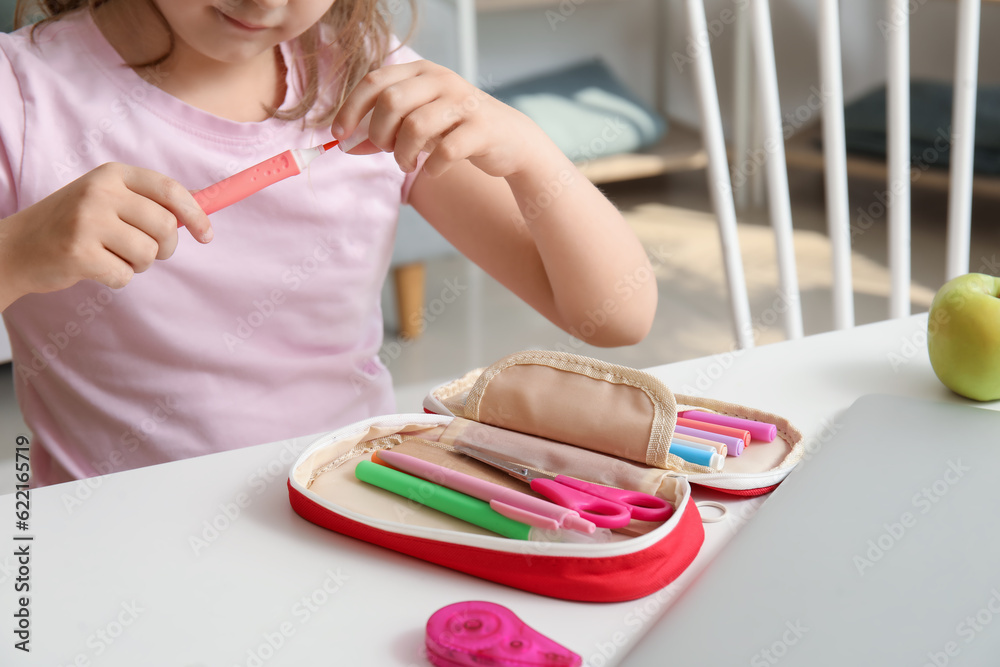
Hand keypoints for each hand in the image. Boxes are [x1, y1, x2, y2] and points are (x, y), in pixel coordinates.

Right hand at [0, 162, 212, 305]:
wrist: (17, 247)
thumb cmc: (74, 225)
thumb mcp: (108, 199)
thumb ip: (149, 201)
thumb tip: (202, 208)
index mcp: (112, 175)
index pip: (169, 190)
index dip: (196, 214)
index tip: (207, 235)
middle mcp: (100, 192)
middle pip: (165, 226)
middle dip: (165, 248)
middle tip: (148, 252)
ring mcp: (87, 221)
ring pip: (148, 254)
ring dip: (138, 265)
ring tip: (113, 256)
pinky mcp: (78, 253)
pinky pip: (125, 275)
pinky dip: (118, 278)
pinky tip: (96, 268)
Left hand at [332, 60, 545, 178]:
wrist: (510, 139)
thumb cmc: (456, 129)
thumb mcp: (418, 123)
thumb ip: (384, 130)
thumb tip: (346, 145)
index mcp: (421, 72)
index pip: (374, 81)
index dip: (351, 109)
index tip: (340, 135)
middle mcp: (441, 80)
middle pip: (391, 102)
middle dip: (378, 133)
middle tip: (386, 150)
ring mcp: (463, 103)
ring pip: (415, 127)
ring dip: (402, 154)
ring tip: (406, 164)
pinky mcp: (481, 129)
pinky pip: (445, 152)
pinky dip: (431, 167)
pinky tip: (432, 170)